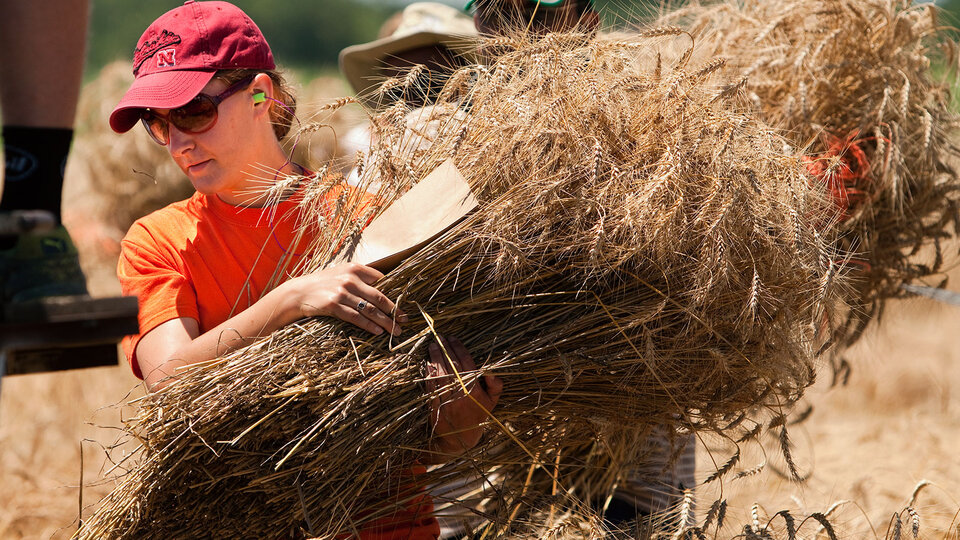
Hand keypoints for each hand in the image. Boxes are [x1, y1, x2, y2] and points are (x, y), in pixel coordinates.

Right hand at [283, 262, 406, 335]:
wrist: (299, 292)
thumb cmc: (324, 284)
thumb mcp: (342, 273)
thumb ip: (361, 278)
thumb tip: (384, 289)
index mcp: (355, 268)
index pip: (382, 281)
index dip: (394, 293)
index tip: (404, 303)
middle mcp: (350, 279)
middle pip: (379, 297)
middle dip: (394, 310)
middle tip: (405, 320)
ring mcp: (341, 292)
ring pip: (370, 310)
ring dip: (385, 322)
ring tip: (395, 330)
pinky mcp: (333, 305)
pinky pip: (356, 318)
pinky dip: (369, 326)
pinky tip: (378, 332)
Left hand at [425, 336, 503, 461]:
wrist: (460, 440)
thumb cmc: (478, 416)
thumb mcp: (491, 402)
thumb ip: (495, 385)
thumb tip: (491, 371)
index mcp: (474, 390)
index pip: (466, 363)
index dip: (458, 349)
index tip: (453, 339)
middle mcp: (459, 394)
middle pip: (450, 365)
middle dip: (444, 349)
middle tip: (440, 338)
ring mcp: (445, 400)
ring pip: (439, 374)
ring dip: (434, 358)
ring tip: (433, 346)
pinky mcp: (434, 405)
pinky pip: (430, 386)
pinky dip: (428, 373)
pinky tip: (427, 363)